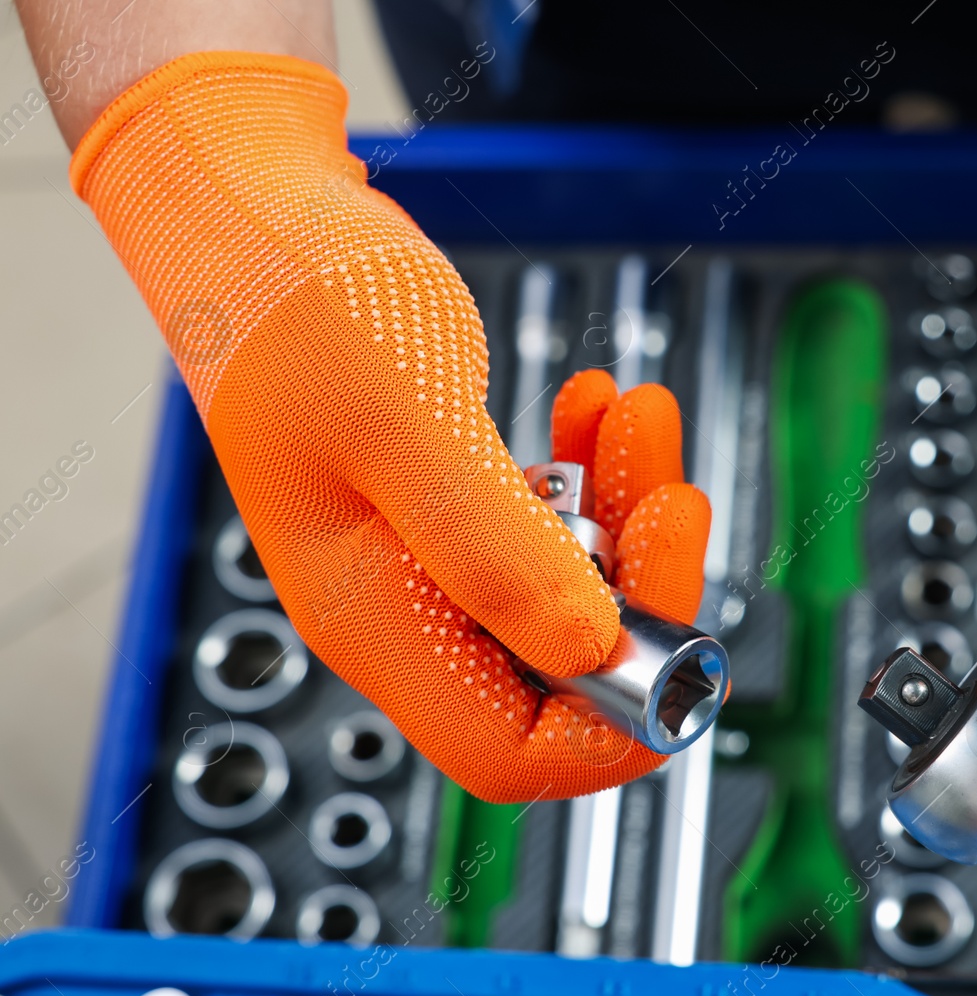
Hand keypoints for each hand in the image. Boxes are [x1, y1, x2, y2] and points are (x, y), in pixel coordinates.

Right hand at [71, 53, 708, 799]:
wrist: (256, 221)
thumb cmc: (300, 306)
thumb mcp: (409, 426)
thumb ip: (495, 549)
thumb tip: (590, 650)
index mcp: (377, 622)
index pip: (512, 753)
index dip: (612, 724)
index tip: (679, 637)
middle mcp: (402, 611)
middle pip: (561, 675)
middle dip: (639, 589)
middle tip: (668, 493)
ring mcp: (426, 563)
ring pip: (566, 594)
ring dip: (624, 515)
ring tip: (635, 417)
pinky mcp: (450, 513)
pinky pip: (548, 529)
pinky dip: (591, 476)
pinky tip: (594, 413)